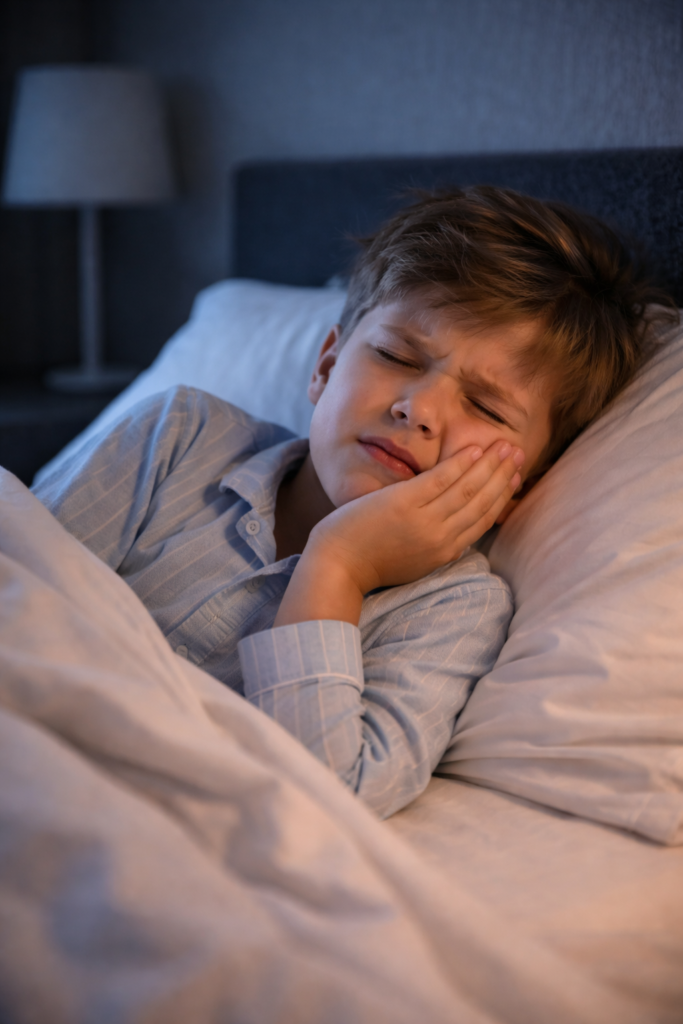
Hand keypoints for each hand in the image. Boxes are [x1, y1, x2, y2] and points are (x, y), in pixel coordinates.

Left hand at [273, 440, 522, 627]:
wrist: (338, 567)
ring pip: (469, 489)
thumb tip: (455, 528)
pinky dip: (461, 463)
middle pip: (482, 503)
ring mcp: (425, 520)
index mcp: (445, 553)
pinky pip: (442, 479)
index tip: (514, 479)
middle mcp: (442, 538)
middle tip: (519, 454)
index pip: (483, 521)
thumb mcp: (413, 561)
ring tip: (505, 446)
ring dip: (490, 465)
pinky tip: (475, 450)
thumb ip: (436, 544)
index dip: (502, 498)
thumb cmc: (369, 562)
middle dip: (503, 476)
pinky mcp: (406, 504)